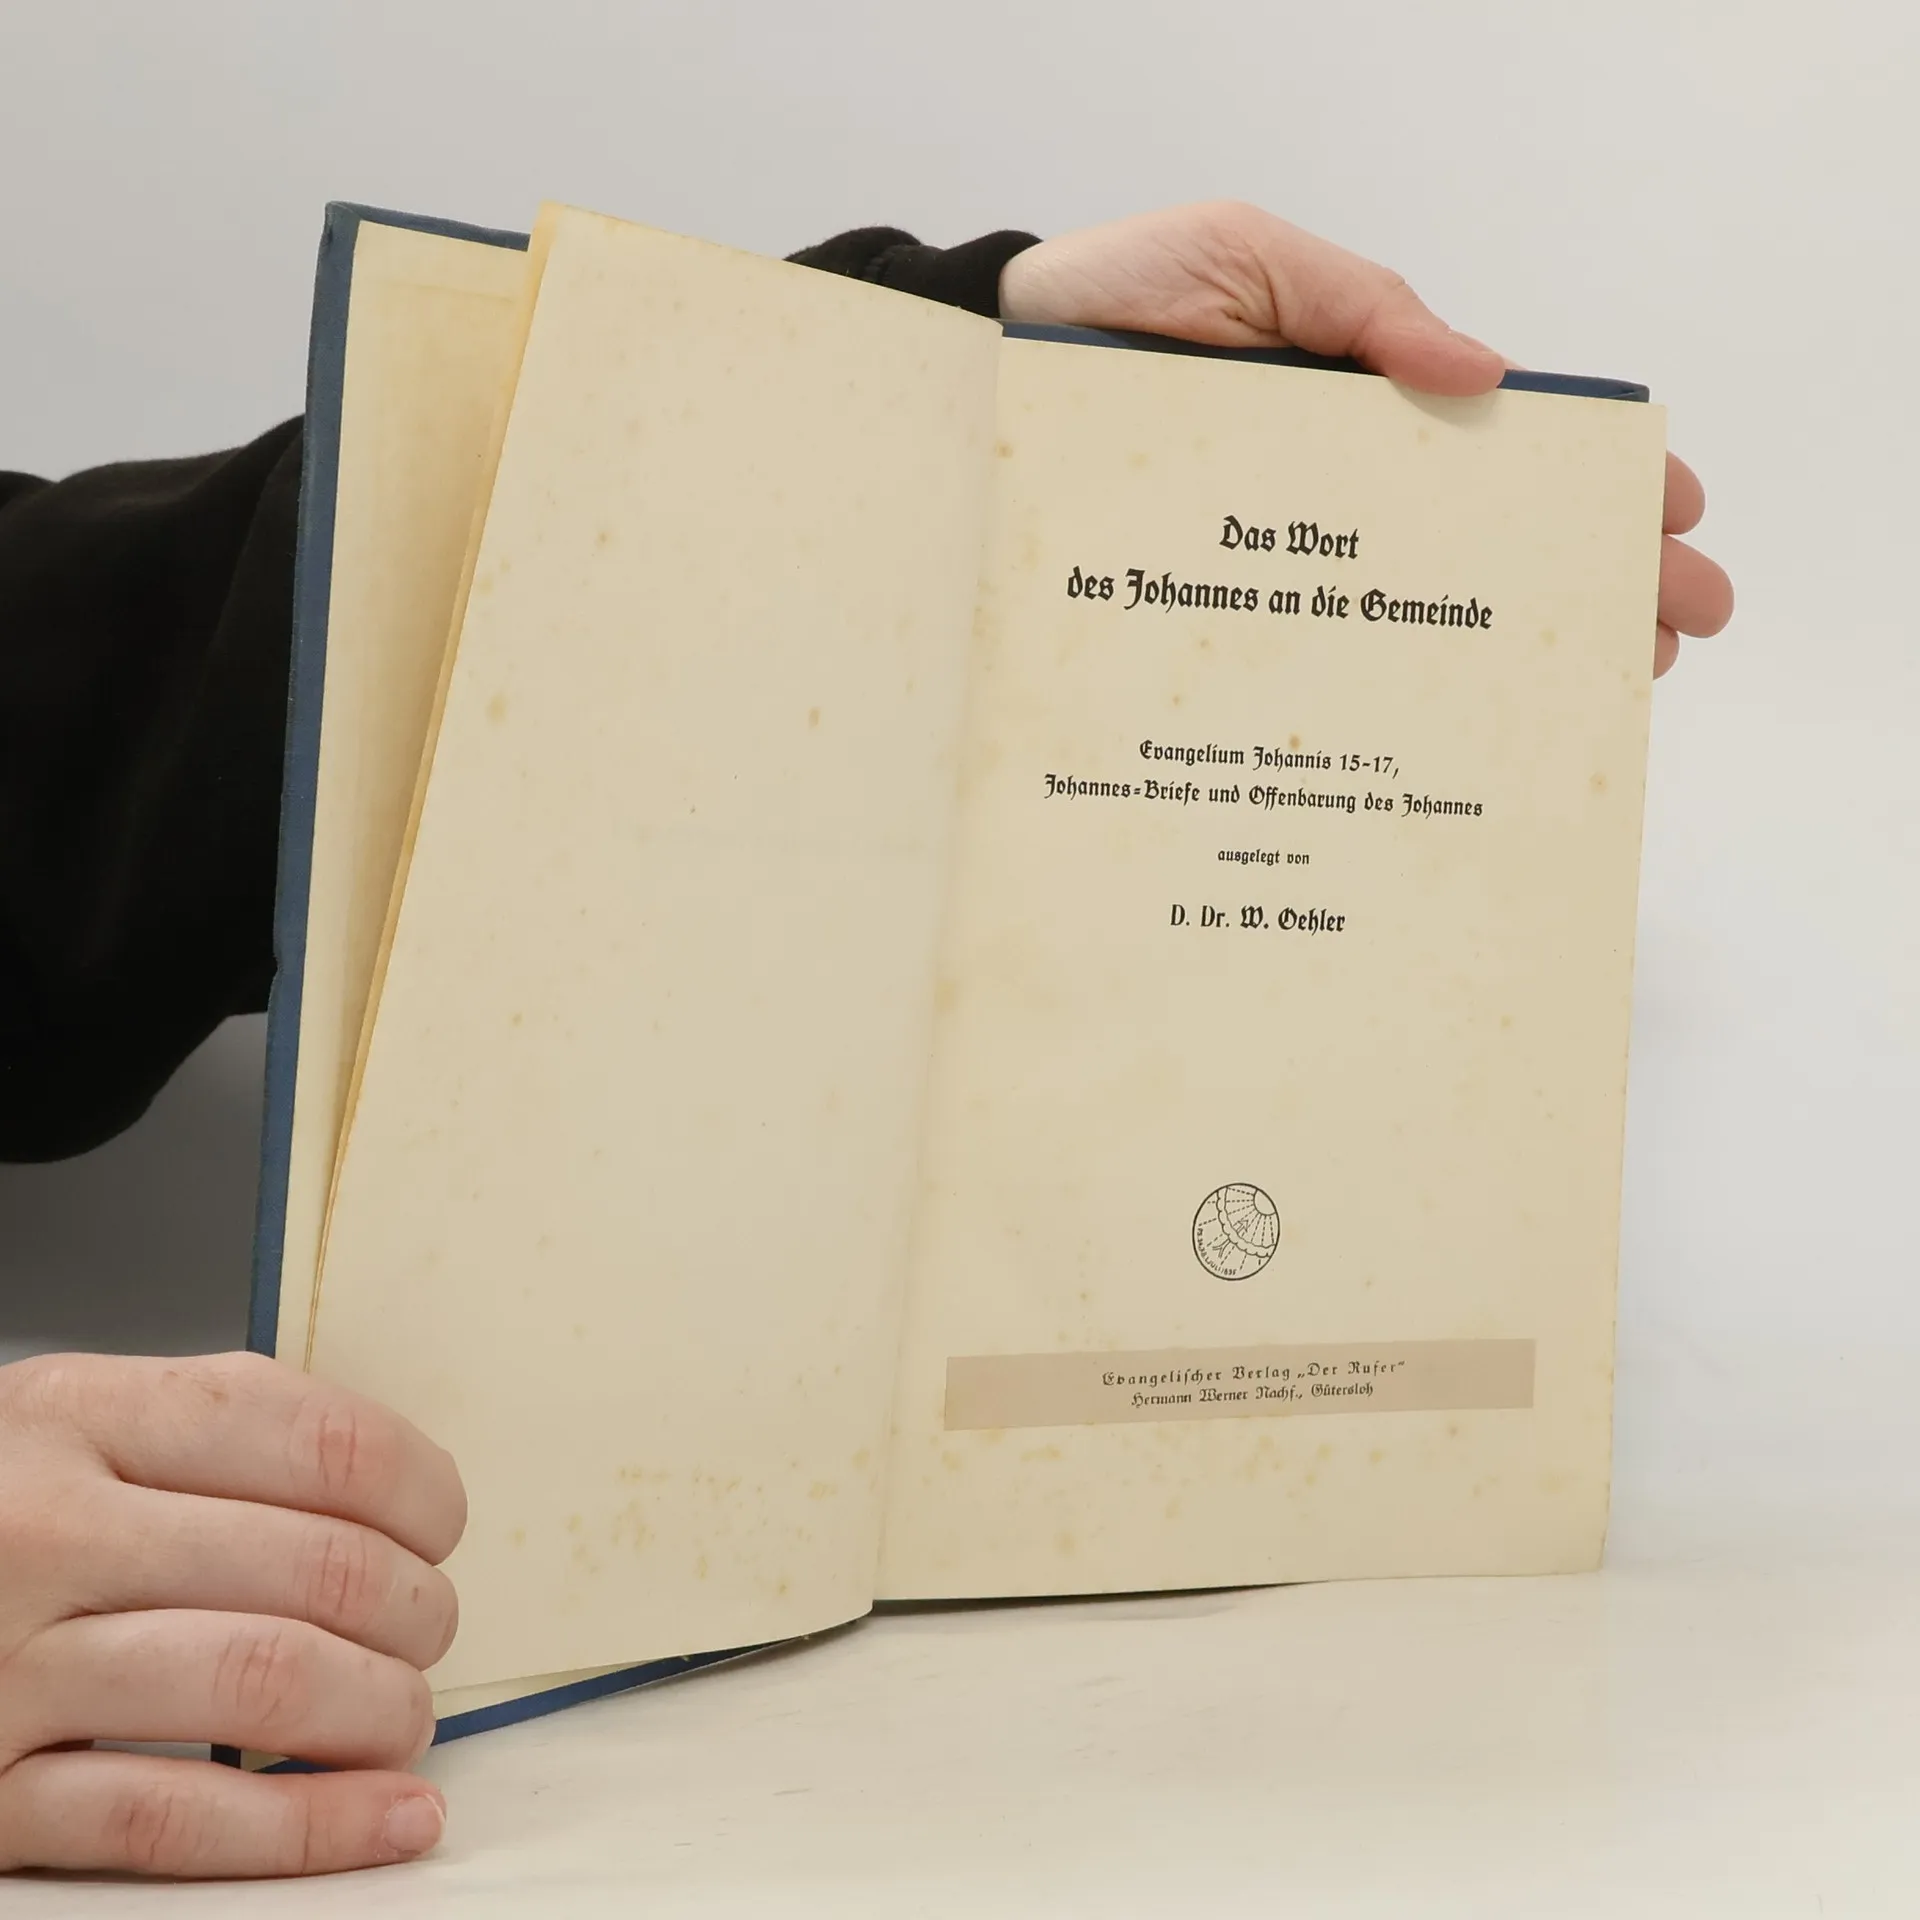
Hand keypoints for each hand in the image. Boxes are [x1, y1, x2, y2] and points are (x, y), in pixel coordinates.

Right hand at [0, 1352, 464, 1877]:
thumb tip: (401, 1492)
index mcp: (79, 1413)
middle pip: (314, 1566)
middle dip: (416, 1609)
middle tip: (428, 1628)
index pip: (316, 1440)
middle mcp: (40, 1531)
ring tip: (407, 1715)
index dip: (419, 1489)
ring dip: (381, 1710)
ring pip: (264, 1683)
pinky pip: (176, 1821)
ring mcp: (4, 1669)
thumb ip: (218, 1434)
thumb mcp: (75, 1424)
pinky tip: (391, 1816)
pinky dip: (313, 1827)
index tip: (440, 1525)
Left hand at [1000, 201, 1732, 675]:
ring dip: (1509, 657)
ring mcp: (1273, 562)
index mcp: (1353, 401)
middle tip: (1673, 631)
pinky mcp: (1207, 616)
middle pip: (1480, 542)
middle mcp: (1327, 494)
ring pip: (1408, 617)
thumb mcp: (1243, 256)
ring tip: (1604, 693)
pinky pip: (1302, 663)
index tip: (1670, 518)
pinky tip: (1439, 743)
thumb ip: (1357, 303)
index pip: (1498, 450)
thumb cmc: (1106, 298)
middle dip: (1587, 582)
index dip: (1590, 482)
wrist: (978, 370)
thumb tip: (1484, 376)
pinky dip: (1378, 703)